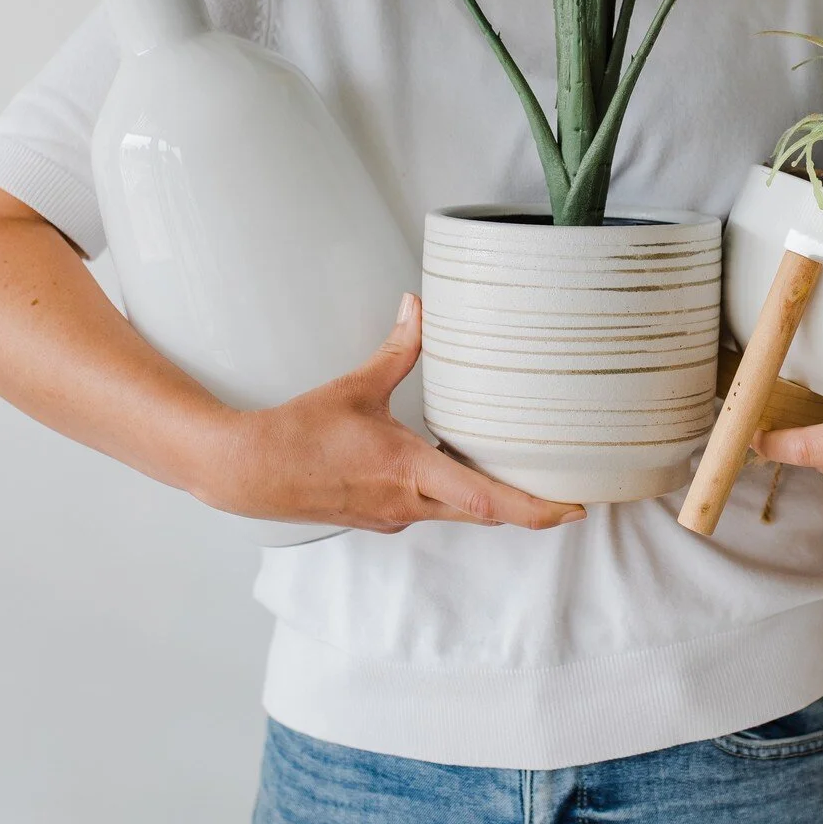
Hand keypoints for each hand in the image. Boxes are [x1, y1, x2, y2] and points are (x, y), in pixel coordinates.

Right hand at [195, 294, 585, 533]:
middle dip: (528, 506)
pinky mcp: (379, 516)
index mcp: (409, 469)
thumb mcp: (356, 386)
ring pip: (457, 511)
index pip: (488, 501)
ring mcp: (394, 514)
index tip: (573, 508)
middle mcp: (408, 502)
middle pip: (485, 513)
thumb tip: (417, 307)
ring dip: (488, 497)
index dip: (536, 508)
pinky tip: (454, 469)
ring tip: (522, 475)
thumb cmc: (299, 434)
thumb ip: (397, 349)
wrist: (249, 473)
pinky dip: (451, 494)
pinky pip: (429, 507)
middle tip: (569, 496)